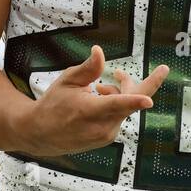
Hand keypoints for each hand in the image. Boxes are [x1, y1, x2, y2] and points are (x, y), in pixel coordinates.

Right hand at [9, 46, 168, 156]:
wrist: (41, 134)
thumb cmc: (53, 104)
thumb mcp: (67, 81)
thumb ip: (88, 68)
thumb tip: (99, 51)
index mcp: (91, 111)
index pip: (117, 105)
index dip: (135, 101)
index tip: (149, 100)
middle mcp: (102, 127)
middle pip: (130, 102)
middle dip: (128, 84)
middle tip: (119, 73)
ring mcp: (106, 136)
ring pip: (125, 109)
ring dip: (117, 95)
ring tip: (98, 89)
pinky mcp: (107, 139)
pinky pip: (118, 117)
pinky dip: (113, 107)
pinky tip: (97, 102)